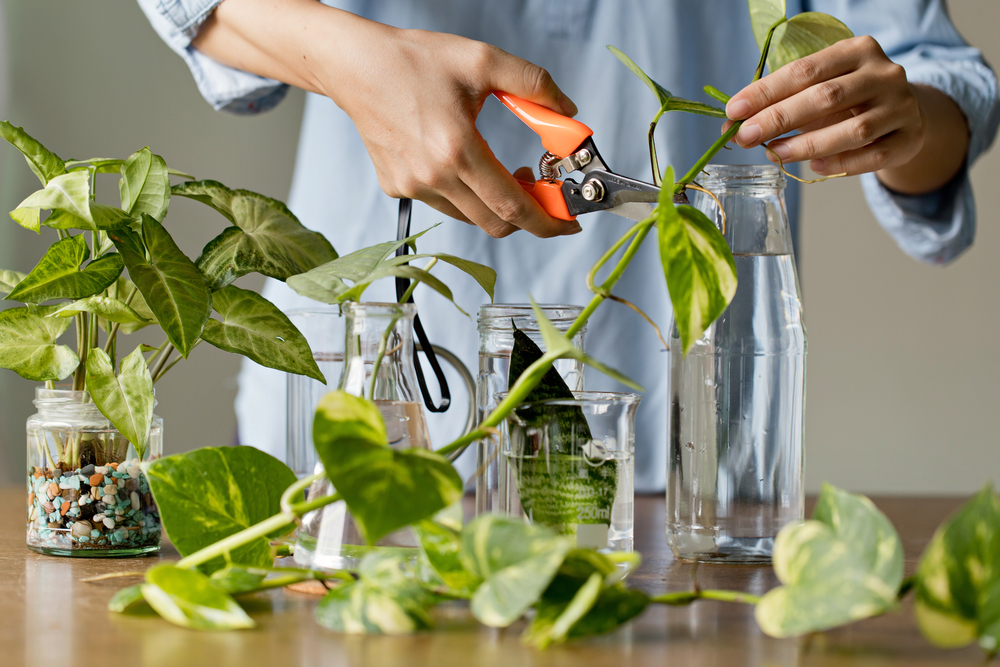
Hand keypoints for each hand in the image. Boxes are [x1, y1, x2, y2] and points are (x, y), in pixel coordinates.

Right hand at [323, 27, 580, 237]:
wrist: (356, 67)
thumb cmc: (414, 61)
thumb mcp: (483, 60)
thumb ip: (533, 84)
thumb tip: (568, 112)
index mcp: (457, 148)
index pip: (512, 205)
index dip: (546, 221)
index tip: (567, 225)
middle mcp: (432, 176)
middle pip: (495, 222)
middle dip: (527, 216)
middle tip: (540, 190)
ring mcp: (412, 187)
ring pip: (470, 216)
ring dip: (494, 203)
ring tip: (501, 170)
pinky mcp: (397, 188)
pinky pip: (443, 204)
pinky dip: (464, 194)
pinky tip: (462, 163)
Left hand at [722, 36, 934, 184]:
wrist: (905, 115)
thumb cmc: (850, 101)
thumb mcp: (818, 91)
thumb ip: (781, 103)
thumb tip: (731, 126)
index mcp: (857, 50)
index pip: (805, 70)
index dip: (767, 91)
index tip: (734, 110)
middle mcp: (883, 74)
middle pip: (826, 97)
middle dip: (779, 117)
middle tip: (745, 136)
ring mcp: (901, 106)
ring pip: (853, 130)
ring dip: (807, 145)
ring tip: (774, 153)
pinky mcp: (910, 138)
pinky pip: (872, 156)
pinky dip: (841, 164)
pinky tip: (814, 167)